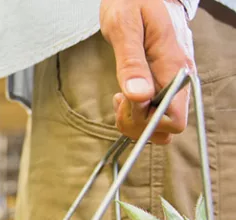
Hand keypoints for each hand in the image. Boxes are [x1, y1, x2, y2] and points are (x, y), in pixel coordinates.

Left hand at [100, 0, 194, 143]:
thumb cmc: (133, 3)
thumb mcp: (124, 27)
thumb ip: (131, 62)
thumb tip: (138, 96)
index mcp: (174, 66)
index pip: (173, 118)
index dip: (146, 120)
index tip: (124, 99)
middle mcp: (180, 79)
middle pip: (167, 127)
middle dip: (137, 123)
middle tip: (118, 98)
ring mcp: (174, 81)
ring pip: (161, 123)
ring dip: (136, 119)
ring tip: (120, 97)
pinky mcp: (165, 82)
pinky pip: (155, 110)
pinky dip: (137, 112)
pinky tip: (125, 95)